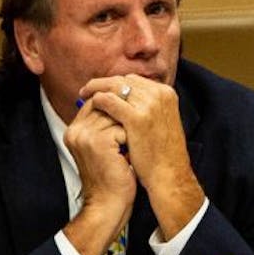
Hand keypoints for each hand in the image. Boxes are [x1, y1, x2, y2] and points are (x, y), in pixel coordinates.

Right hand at [61, 95, 134, 254]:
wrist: (108, 205)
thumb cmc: (112, 178)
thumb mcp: (105, 149)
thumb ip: (106, 126)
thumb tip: (123, 102)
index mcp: (74, 131)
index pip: (97, 102)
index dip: (117, 110)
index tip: (130, 124)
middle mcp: (76, 131)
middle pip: (106, 105)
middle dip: (124, 119)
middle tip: (132, 138)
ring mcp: (85, 135)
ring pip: (117, 115)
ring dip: (129, 130)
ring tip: (129, 148)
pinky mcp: (98, 142)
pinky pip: (123, 127)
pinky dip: (132, 140)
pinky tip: (129, 155)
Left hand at [80, 74, 204, 238]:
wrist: (170, 175)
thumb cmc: (162, 153)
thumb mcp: (160, 122)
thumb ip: (147, 107)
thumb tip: (125, 98)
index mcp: (166, 93)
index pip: (135, 80)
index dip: (116, 83)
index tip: (103, 88)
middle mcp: (160, 94)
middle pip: (124, 80)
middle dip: (104, 83)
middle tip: (88, 89)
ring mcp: (149, 105)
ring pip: (115, 87)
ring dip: (97, 89)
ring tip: (84, 95)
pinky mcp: (137, 118)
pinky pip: (109, 101)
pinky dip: (98, 100)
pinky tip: (90, 105)